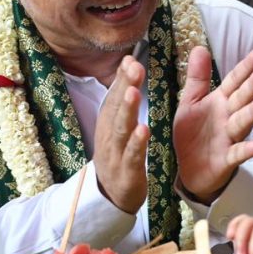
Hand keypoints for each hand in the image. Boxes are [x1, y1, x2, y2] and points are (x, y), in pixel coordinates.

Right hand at [94, 55, 149, 212]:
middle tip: (134, 66)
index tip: (130, 58)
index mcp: (108, 122)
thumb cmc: (118, 153)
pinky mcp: (127, 172)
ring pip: (121, 129)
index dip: (122, 77)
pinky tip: (144, 130)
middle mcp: (109, 135)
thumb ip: (124, 96)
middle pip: (116, 108)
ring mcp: (116, 154)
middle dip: (125, 86)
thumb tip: (129, 62)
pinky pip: (132, 156)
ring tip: (135, 92)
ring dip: (128, 110)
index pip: (115, 96)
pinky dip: (137, 143)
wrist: (110, 195)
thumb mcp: (118, 123)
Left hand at [174, 45, 252, 202]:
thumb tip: (200, 47)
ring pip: (243, 122)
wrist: (189, 169)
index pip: (236, 80)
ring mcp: (230, 137)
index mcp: (220, 101)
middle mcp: (228, 117)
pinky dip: (248, 150)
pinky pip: (238, 153)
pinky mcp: (227, 159)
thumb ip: (197, 78)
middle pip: (242, 98)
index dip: (247, 66)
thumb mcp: (191, 102)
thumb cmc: (194, 133)